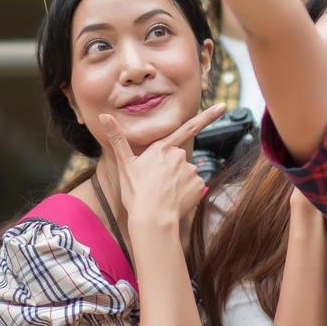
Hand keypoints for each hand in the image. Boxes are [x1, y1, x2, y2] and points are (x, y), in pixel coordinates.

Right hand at [99, 103, 227, 228]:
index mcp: (162, 148)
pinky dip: (186, 193)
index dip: (207, 116)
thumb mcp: (125, 164)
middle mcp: (180, 156)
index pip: (188, 128)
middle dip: (171, 170)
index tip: (223, 107)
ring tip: (163, 195)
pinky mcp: (199, 185)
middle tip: (156, 185)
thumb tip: (103, 115)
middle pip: (178, 159)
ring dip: (177, 182)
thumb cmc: (136, 193)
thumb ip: (117, 138)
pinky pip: (194, 187)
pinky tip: (174, 200)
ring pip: (186, 174)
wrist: (152, 218)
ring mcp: (191, 170)